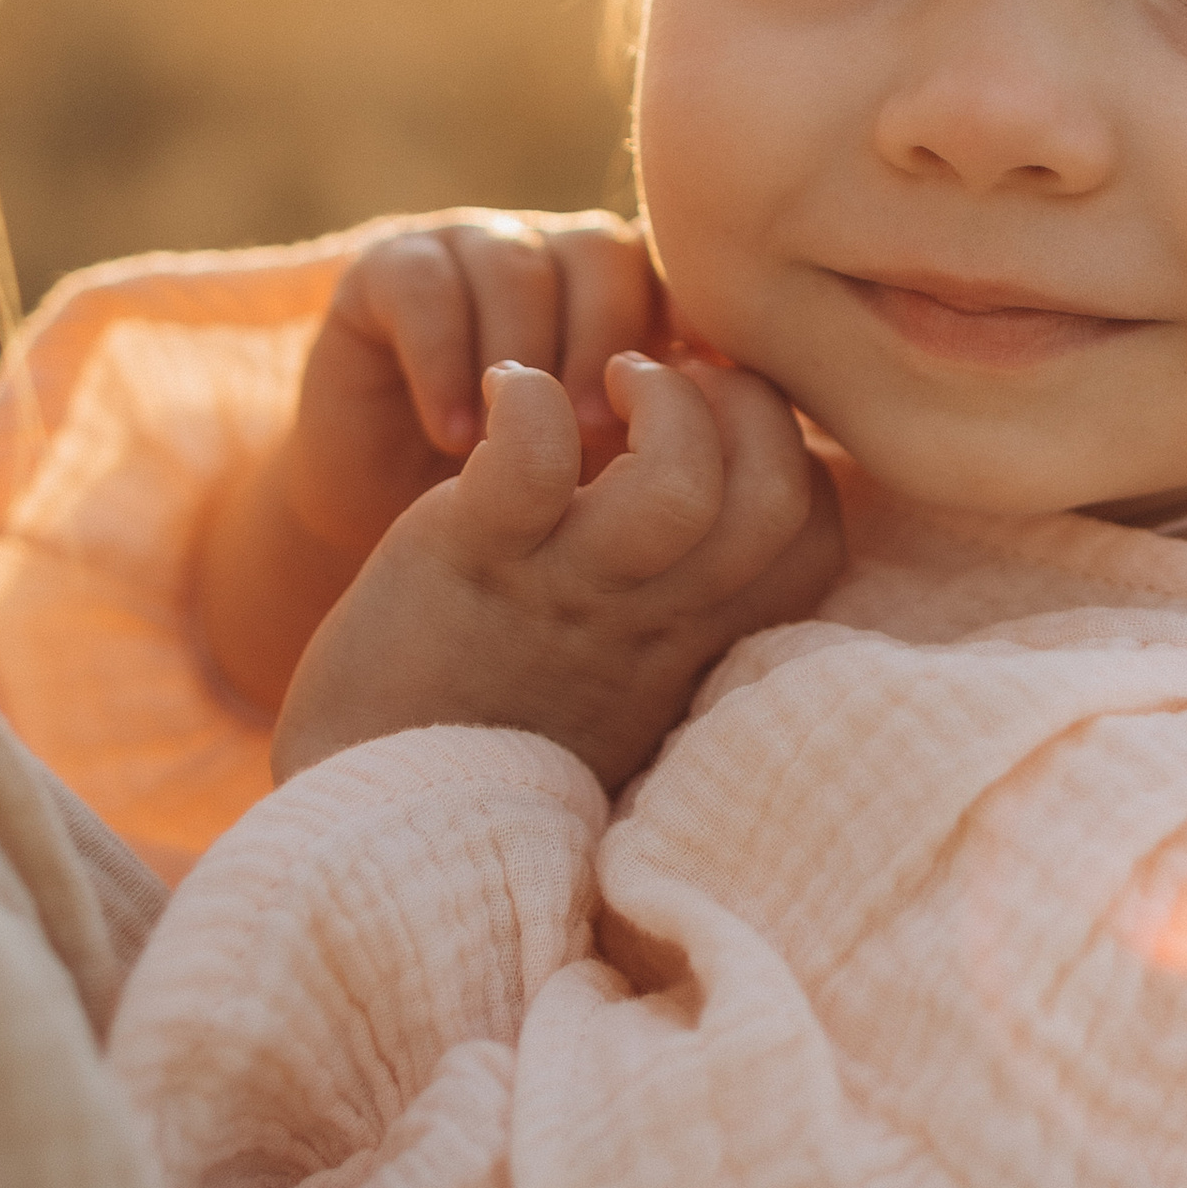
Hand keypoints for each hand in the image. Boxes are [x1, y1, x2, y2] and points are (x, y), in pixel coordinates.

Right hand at [199, 211, 668, 710]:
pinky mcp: (389, 276)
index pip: (693, 288)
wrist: (408, 580)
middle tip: (600, 443)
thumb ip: (716, 486)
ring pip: (525, 263)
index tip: (696, 441)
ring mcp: (477, 263)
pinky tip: (452, 438)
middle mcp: (566, 274)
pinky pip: (427, 284)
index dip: (697, 357)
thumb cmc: (543, 551)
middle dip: (609, 353)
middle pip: (615, 256)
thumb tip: (799, 478)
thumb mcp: (637, 528)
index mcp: (646, 315)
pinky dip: (444, 360)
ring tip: (521, 456)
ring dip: (528, 361)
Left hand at [271, 346, 842, 795]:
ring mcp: (563, 591)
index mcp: (692, 643)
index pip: (812, 535)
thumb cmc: (496, 729)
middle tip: (673, 377)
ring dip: (660, 398)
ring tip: (603, 377)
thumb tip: (716, 499)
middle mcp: (648, 621)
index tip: (721, 426)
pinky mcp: (471, 560)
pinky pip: (531, 458)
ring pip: (680, 481)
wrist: (374, 810)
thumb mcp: (622, 677)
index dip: (790, 454)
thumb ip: (679, 605)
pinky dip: (528, 398)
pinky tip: (504, 386)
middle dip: (747, 404)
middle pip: (775, 495)